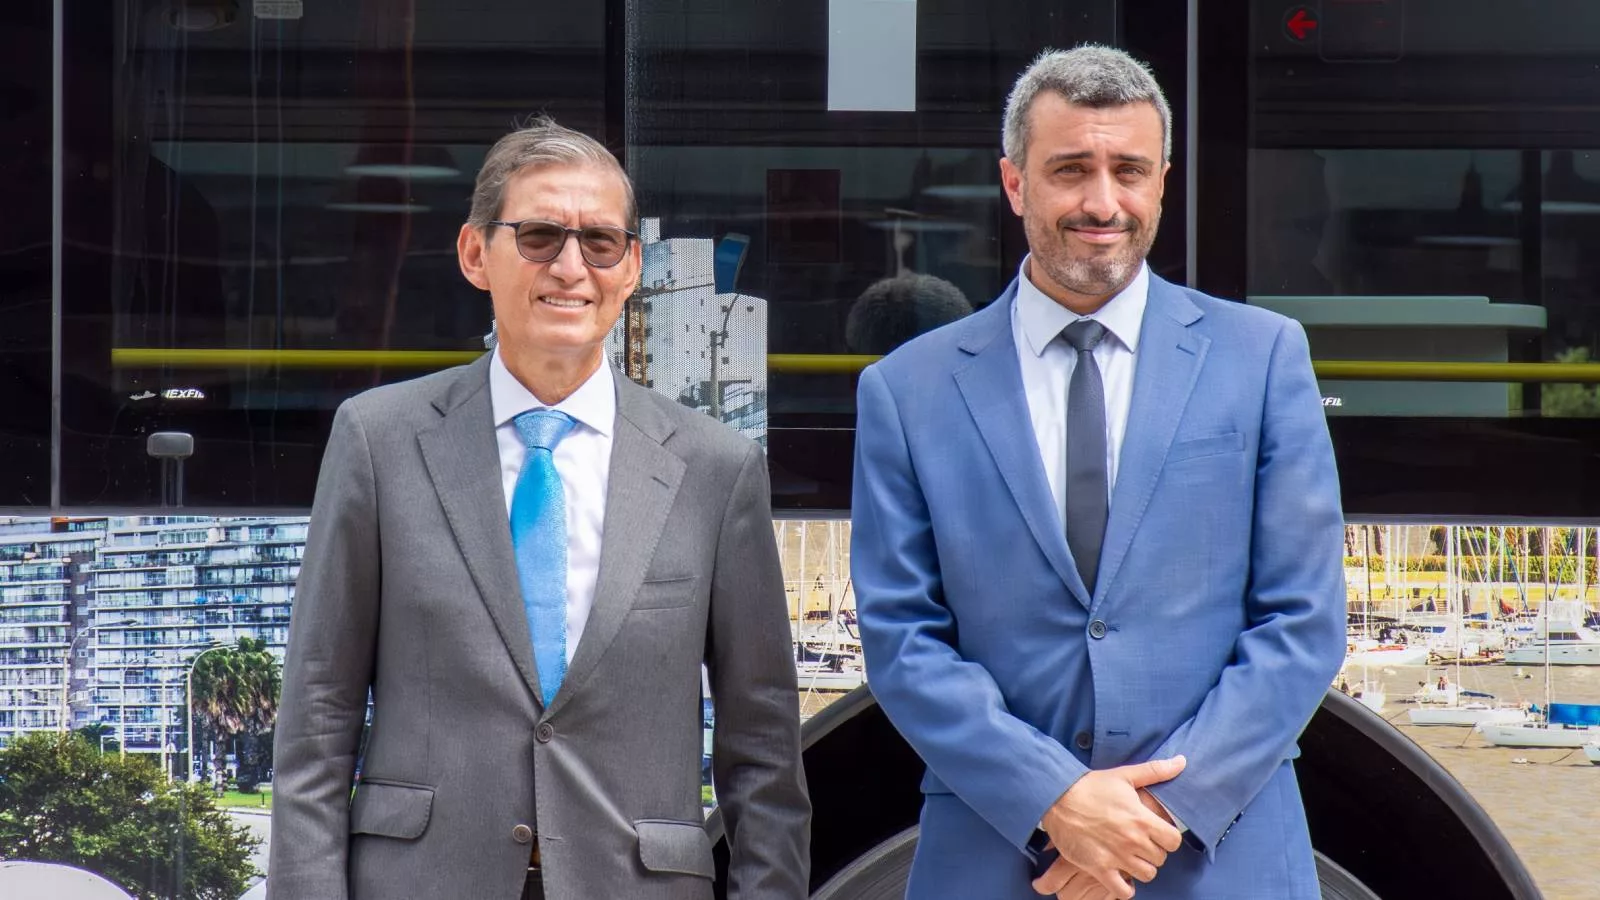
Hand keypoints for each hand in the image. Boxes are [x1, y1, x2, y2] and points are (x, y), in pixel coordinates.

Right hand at [1040, 756, 1185, 898]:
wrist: (1057, 798)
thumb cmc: (1091, 786)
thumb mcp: (1124, 775)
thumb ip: (1155, 771)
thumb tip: (1181, 761)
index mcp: (1142, 819)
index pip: (1174, 841)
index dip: (1168, 838)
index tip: (1157, 834)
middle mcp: (1133, 841)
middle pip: (1160, 859)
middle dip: (1153, 851)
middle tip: (1140, 843)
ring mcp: (1117, 857)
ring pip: (1146, 875)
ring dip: (1140, 867)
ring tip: (1130, 857)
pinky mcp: (1099, 868)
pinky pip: (1123, 891)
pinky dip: (1125, 888)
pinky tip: (1120, 875)